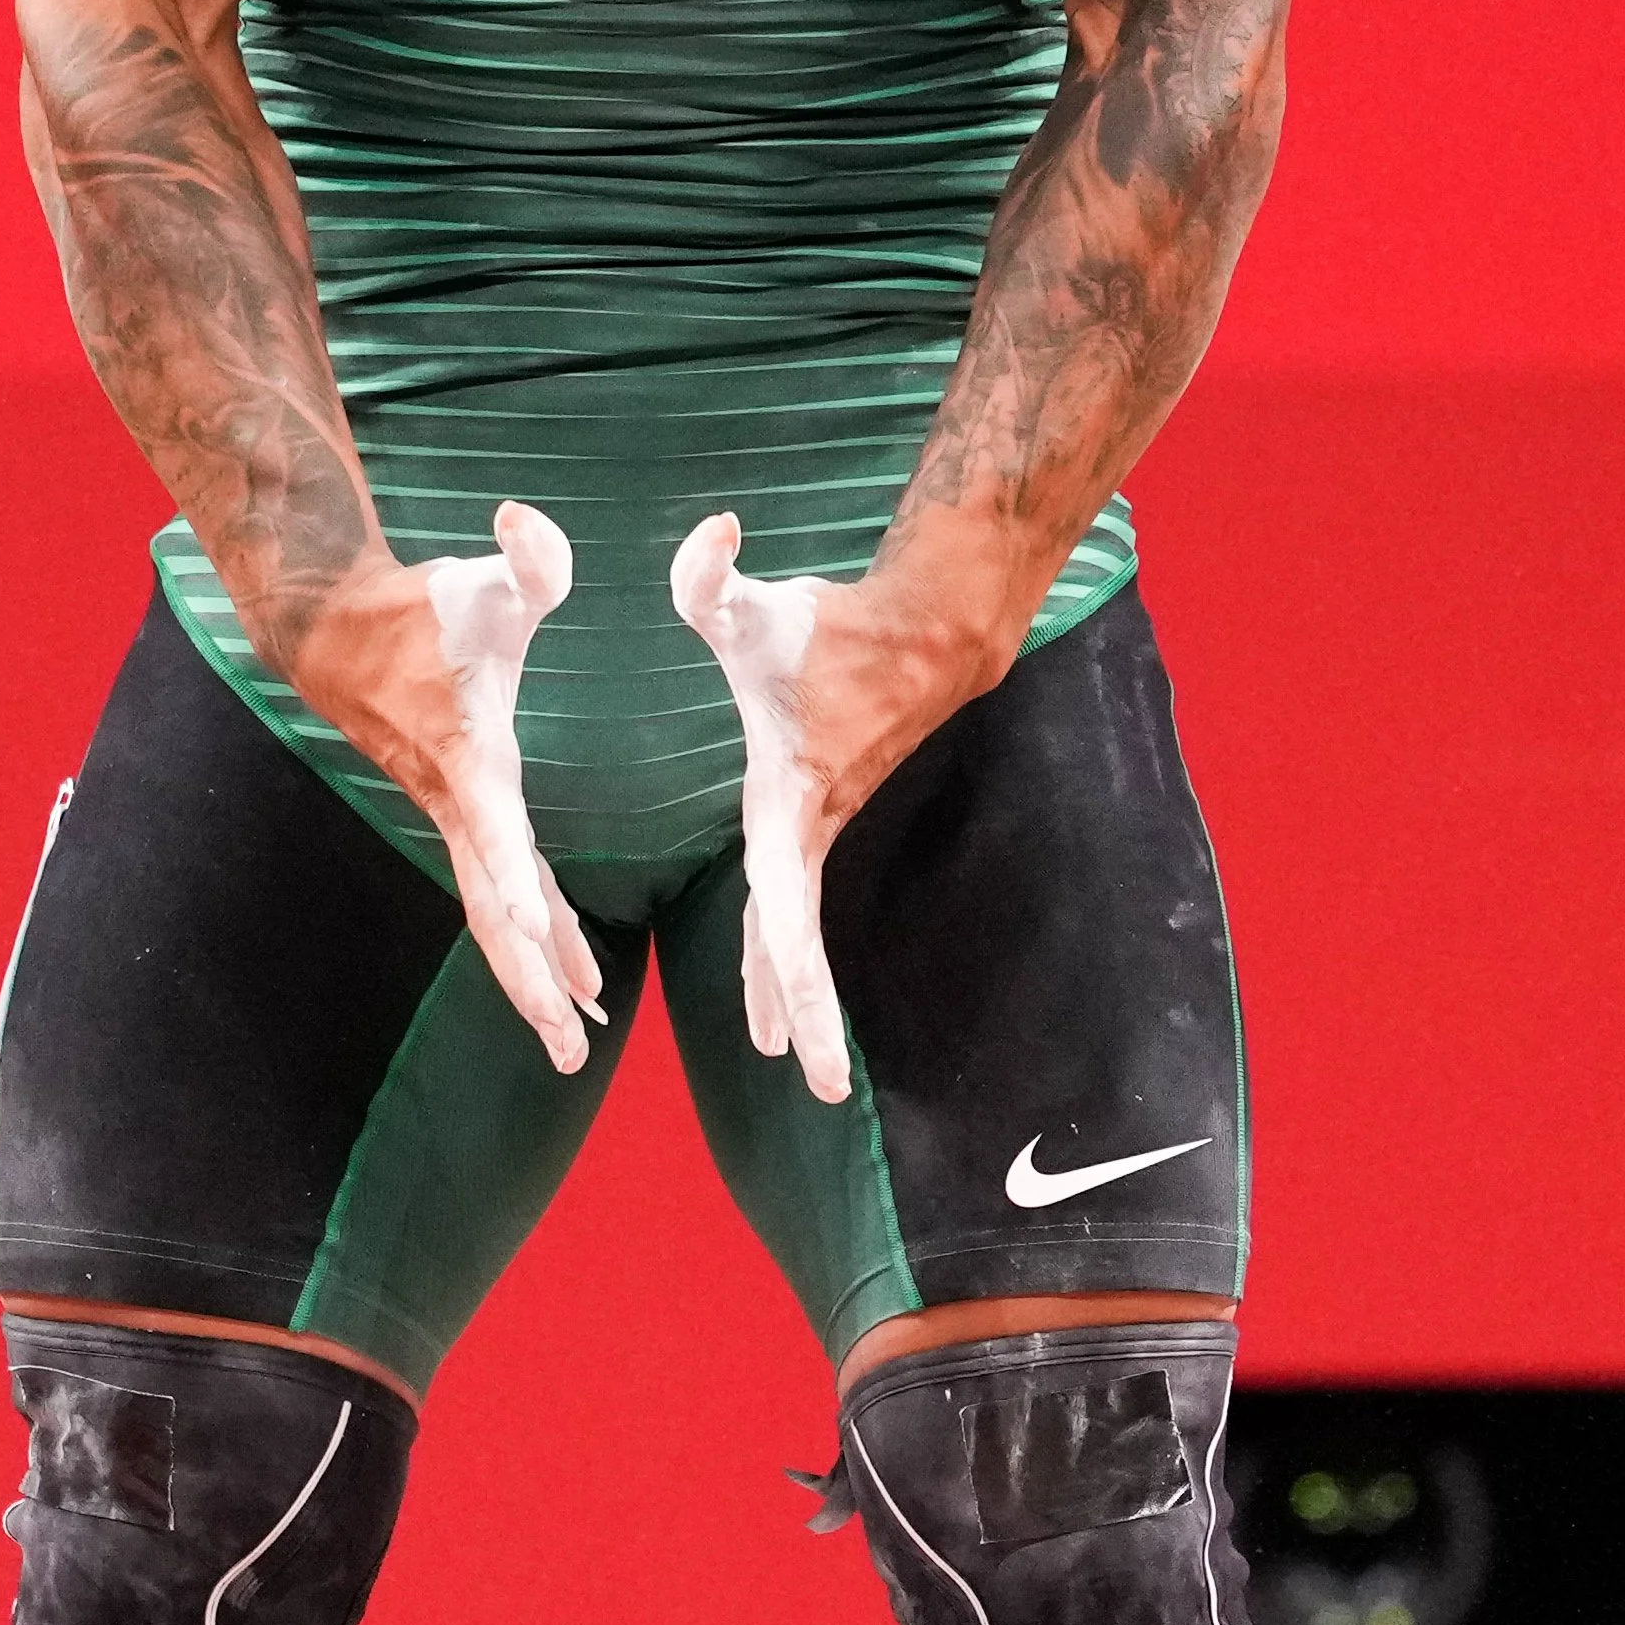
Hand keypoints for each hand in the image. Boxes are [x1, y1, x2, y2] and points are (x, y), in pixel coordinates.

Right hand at [289, 503, 606, 1073]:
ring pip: (494, 910)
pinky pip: (494, 884)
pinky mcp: (455, 808)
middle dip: (534, 983)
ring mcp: (452, 813)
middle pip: (496, 911)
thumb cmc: (418, 604)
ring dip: (533, 971)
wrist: (333, 622)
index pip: (501, 842)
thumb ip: (529, 559)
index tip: (548, 948)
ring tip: (576, 1034)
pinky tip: (559, 959)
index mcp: (472, 763)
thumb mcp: (484, 579)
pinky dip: (527, 928)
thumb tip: (535, 528)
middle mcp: (458, 804)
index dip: (526, 895)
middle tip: (573, 1050)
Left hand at [669, 513, 851, 1101]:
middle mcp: (807, 831)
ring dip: (792, 988)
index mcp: (787, 805)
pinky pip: (795, 899)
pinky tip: (771, 980)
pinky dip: (783, 945)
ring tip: (787, 1056)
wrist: (920, 629)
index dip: (785, 977)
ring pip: (797, 926)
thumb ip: (710, 577)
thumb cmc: (831, 624)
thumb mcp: (754, 604)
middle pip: (801, 942)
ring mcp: (818, 829)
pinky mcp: (819, 817)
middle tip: (823, 1089)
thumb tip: (705, 534)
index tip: (799, 1047)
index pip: (782, 910)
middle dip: (810, 1013)